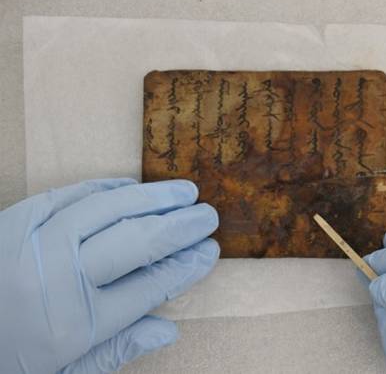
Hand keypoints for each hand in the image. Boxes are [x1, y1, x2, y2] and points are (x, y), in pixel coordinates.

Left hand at [0, 179, 219, 373]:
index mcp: (75, 325)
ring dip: (152, 198)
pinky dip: (104, 188)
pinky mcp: (15, 222)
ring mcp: (35, 245)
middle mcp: (60, 279)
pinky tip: (132, 186)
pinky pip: (67, 194)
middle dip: (179, 228)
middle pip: (137, 243)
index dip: (185, 266)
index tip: (209, 252)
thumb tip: (168, 332)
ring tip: (184, 192)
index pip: (150, 286)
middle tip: (208, 216)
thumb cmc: (9, 359)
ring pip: (107, 210)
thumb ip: (115, 352)